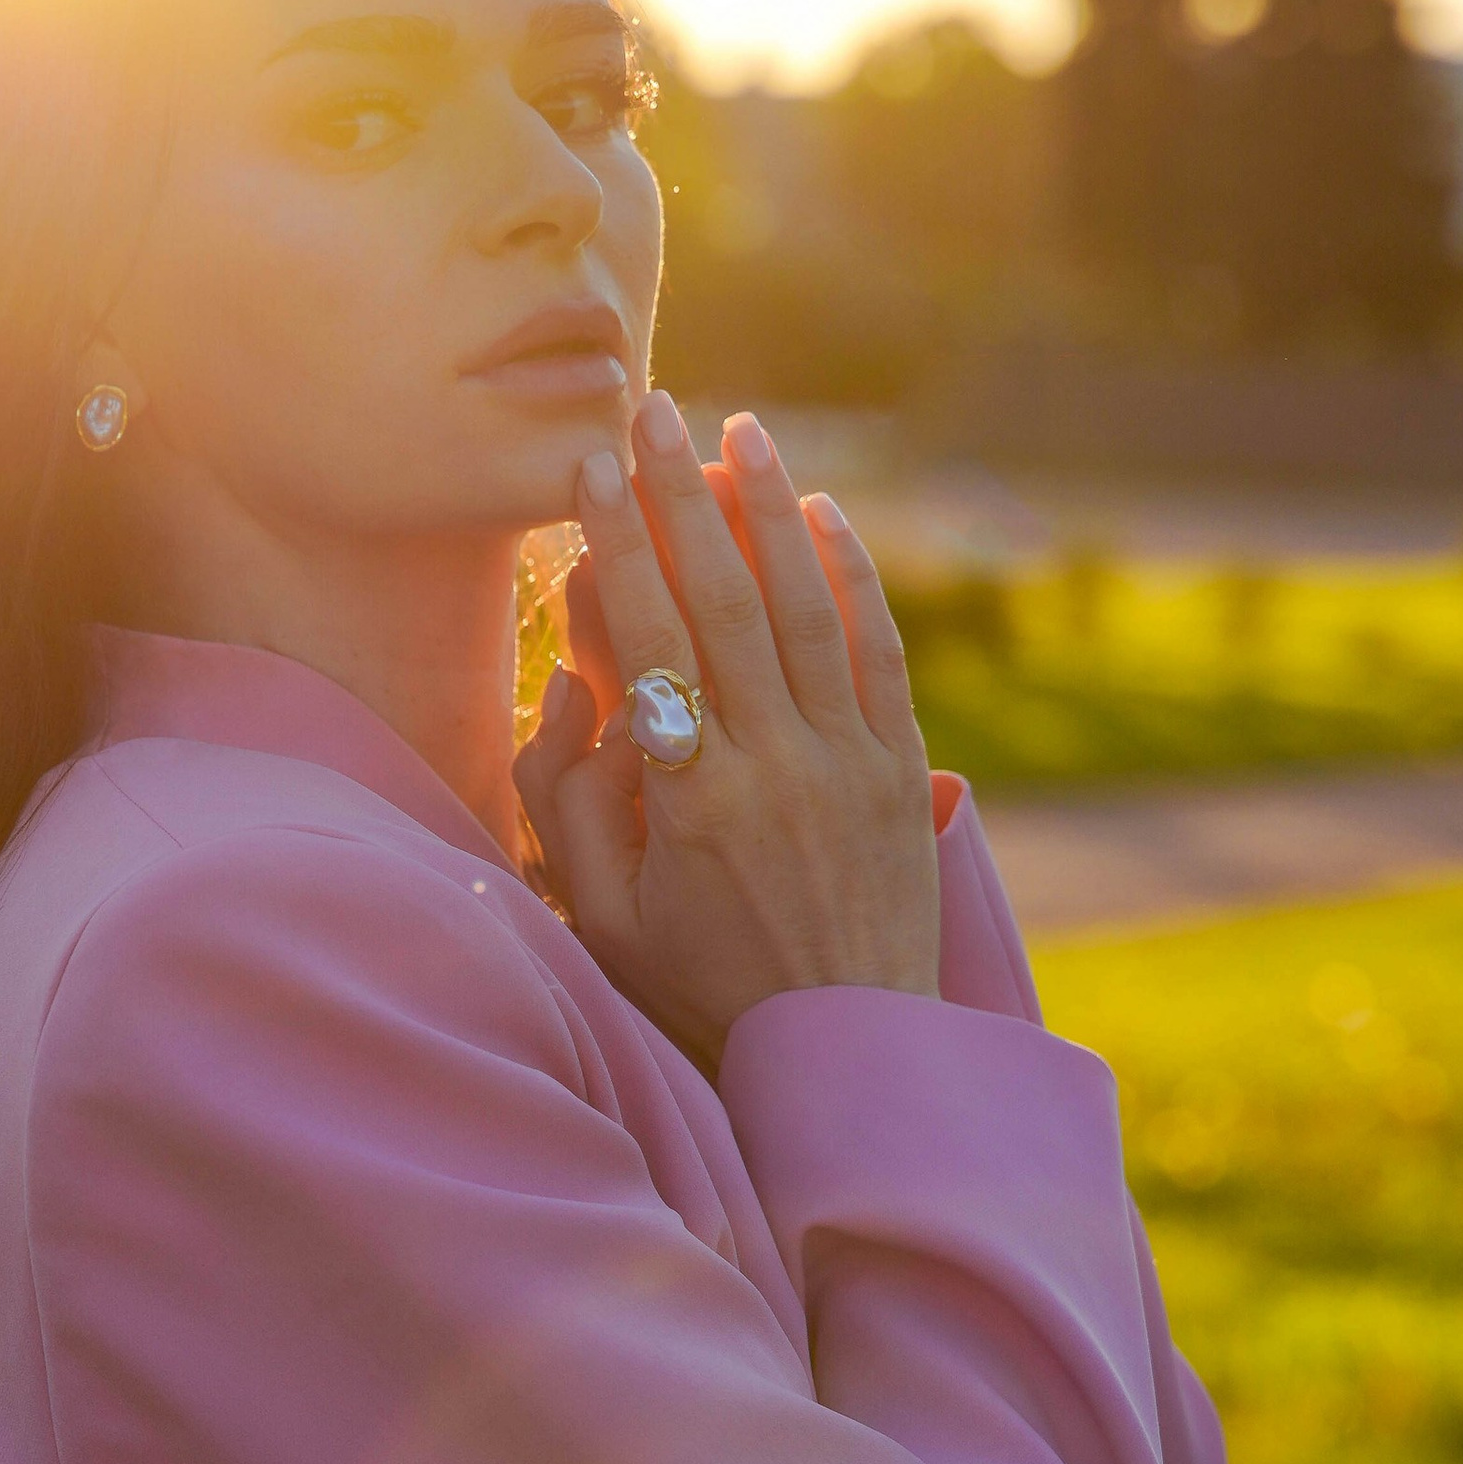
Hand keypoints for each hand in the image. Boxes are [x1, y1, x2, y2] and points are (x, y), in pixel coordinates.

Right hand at [513, 391, 940, 1066]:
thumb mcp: (600, 915)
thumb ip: (565, 800)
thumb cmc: (700, 989)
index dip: (615, 545)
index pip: (649, 638)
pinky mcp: (898, 773)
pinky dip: (851, 576)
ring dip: (770, 508)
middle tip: (647, 408)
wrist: (844, 1055)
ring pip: (806, 607)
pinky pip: (877, 653)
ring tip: (739, 429)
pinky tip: (826, 514)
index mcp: (693, 797)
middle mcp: (776, 763)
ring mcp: (847, 763)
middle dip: (681, 492)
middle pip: (725, 598)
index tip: (587, 471)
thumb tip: (574, 685)